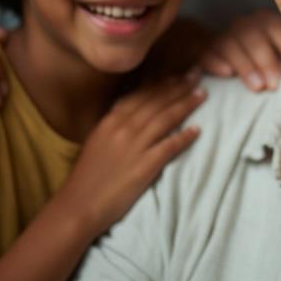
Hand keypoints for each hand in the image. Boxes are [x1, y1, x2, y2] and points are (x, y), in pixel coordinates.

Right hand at [56, 71, 205, 236]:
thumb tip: (132, 111)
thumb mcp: (97, 140)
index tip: (179, 74)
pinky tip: (197, 130)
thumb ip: (114, 124)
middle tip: (197, 75)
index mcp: (110, 120)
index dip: (163, 83)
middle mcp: (123, 128)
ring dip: (186, 104)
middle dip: (179, 86)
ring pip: (166, 118)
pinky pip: (169, 146)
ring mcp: (134, 146)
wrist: (78, 206)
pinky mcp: (144, 166)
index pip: (142, 94)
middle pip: (157, 101)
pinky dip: (184, 137)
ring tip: (202, 95)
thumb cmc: (87, 176)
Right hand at [198, 10, 280, 91]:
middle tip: (274, 85)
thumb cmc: (269, 64)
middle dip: (265, 61)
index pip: (277, 27)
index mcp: (268, 21)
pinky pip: (207, 53)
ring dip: (245, 66)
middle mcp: (245, 24)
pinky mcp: (206, 51)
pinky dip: (216, 62)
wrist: (235, 62)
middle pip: (253, 35)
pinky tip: (227, 73)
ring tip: (257, 86)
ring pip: (230, 44)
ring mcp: (224, 36)